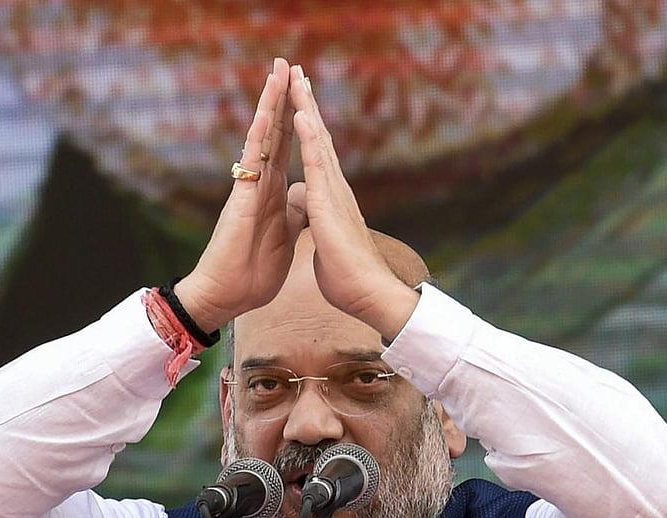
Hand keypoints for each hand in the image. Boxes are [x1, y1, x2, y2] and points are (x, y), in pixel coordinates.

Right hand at [175, 58, 306, 332]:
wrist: (228, 296)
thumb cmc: (252, 273)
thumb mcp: (285, 238)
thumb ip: (292, 215)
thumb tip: (303, 200)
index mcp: (275, 194)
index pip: (287, 148)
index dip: (296, 119)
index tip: (303, 90)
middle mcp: (262, 185)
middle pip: (275, 133)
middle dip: (282, 98)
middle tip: (286, 62)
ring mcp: (250, 190)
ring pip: (262, 139)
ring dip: (270, 105)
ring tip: (276, 72)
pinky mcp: (242, 202)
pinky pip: (251, 164)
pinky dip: (258, 138)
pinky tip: (265, 113)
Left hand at [288, 65, 418, 340]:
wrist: (368, 294)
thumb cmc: (349, 278)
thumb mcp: (327, 245)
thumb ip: (322, 225)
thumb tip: (317, 217)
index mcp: (332, 200)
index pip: (318, 155)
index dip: (309, 128)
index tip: (299, 101)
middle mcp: (336, 189)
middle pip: (320, 138)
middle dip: (307, 105)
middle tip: (298, 74)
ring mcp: (335, 192)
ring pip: (319, 141)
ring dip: (307, 107)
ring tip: (297, 78)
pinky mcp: (329, 202)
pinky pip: (316, 162)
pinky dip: (309, 135)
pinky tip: (300, 112)